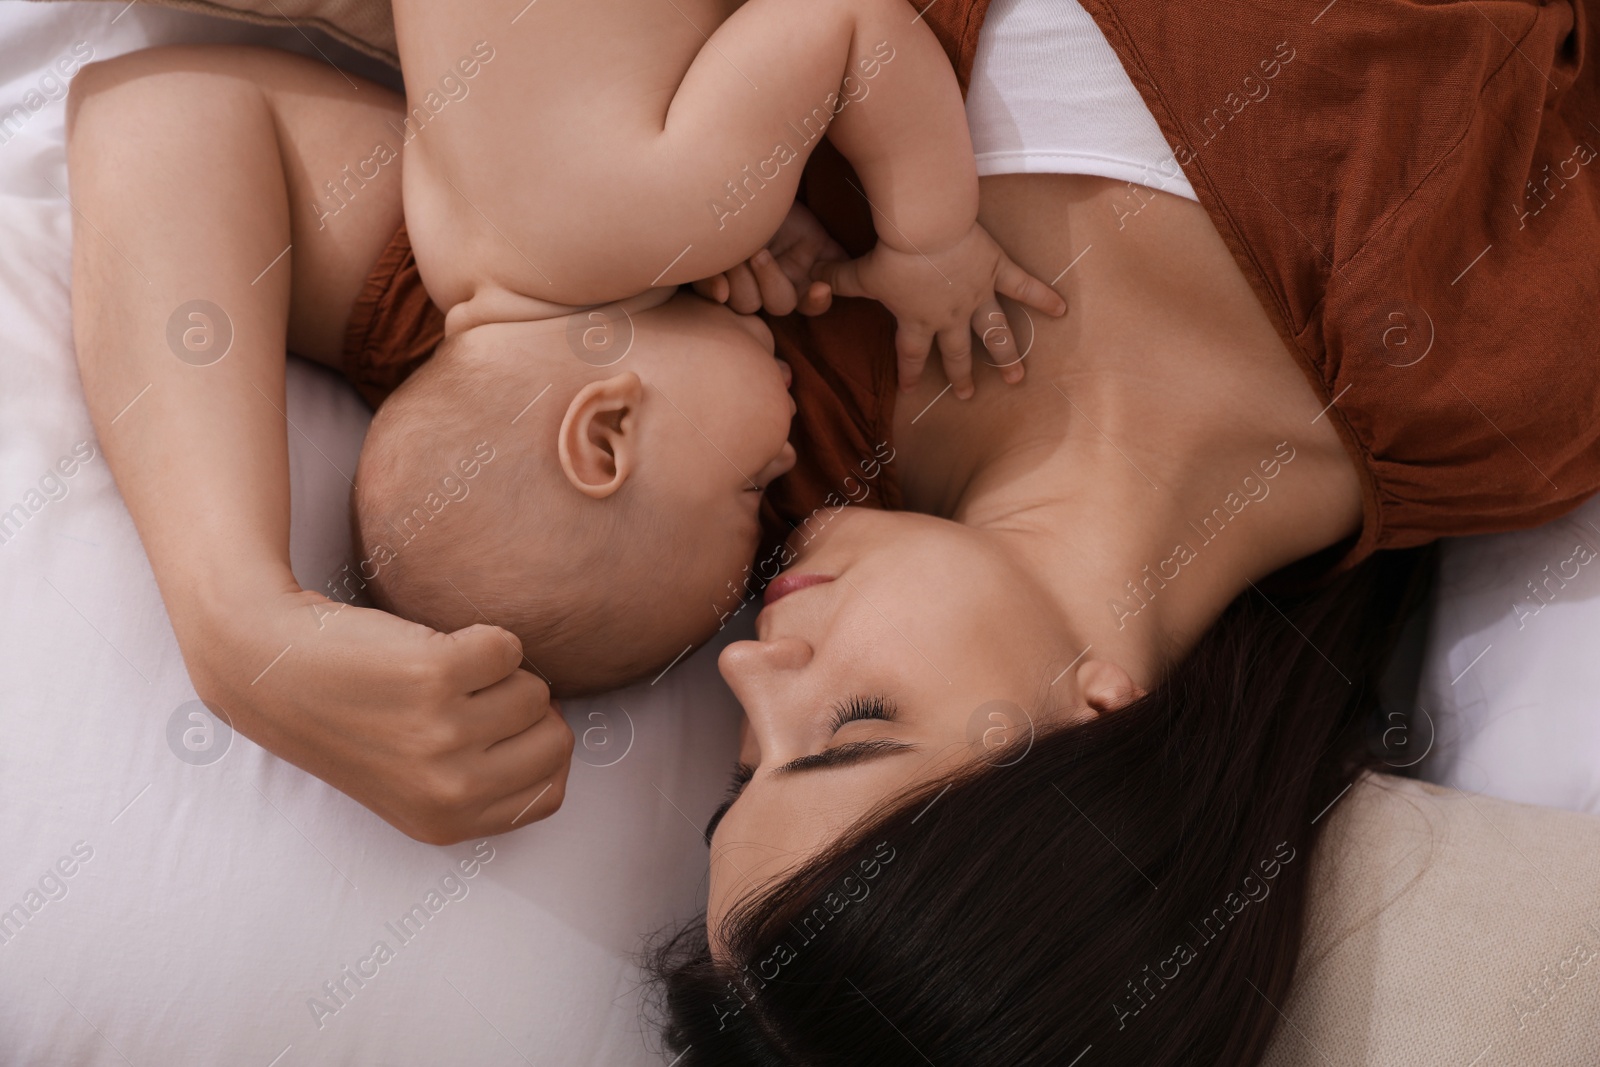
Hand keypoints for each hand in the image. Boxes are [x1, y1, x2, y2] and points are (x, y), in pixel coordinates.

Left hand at [183, 588, 572, 844]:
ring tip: (433, 676)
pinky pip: (507, 646)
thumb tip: (558, 743)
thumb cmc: (348, 718)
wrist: (269, 665)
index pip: (551, 791)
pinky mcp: (435, 673)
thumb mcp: (411, 785)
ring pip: (534, 688)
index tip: (490, 731)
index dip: (531, 750)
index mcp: (445, 824)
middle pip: (555, 739)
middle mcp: (448, 788)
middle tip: (460, 700)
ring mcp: (442, 732)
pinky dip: (477, 637)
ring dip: (494, 673)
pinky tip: (424, 648)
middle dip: (522, 709)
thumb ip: (483, 785)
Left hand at [693, 201, 845, 315]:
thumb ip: (834, 254)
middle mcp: (773, 282)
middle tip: (759, 254)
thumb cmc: (778, 193)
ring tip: (737, 252)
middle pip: (779, 305)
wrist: (742, 174)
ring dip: (742, 281)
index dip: (816, 302)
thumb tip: (853, 273)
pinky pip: (712, 293)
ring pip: (746, 304)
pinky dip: (714, 290)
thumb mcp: (810, 223)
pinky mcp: (714, 274)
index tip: (819, 288)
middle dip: (771, 281)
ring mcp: (743, 281)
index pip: (812, 303)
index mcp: (801, 273)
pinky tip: (718, 284)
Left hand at [812, 222, 1066, 398]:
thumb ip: (837, 281)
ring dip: (1006, 357)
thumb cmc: (893, 251)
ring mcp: (977, 296)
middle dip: (961, 377)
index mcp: (917, 321)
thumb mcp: (860, 271)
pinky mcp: (997, 270)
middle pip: (956, 353)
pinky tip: (1062, 311)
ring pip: (995, 333)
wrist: (927, 225)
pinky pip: (1025, 287)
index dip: (909, 374)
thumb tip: (809, 286)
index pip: (910, 355)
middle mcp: (950, 316)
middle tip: (968, 397)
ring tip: (1017, 378)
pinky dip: (1044, 298)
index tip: (909, 393)